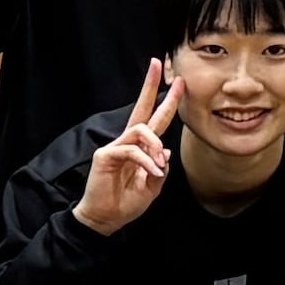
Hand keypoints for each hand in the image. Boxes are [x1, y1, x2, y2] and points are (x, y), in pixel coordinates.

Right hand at [72, 73, 178, 235]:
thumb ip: (161, 166)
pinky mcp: (106, 155)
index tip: (179, 82)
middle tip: (158, 64)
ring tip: (159, 164)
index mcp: (140, 148)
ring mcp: (115, 147)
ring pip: (140, 129)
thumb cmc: (127, 203)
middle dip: (151, 85)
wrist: (106, 219)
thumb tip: (166, 149)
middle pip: (141, 107)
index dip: (167, 101)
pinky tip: (152, 173)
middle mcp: (127, 142)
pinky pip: (131, 150)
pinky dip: (146, 161)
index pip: (155, 119)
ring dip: (155, 145)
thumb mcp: (154, 186)